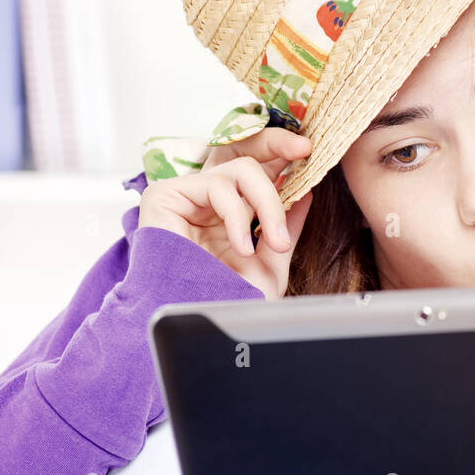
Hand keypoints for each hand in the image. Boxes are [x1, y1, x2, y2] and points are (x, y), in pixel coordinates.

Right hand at [139, 128, 314, 299]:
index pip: (258, 171)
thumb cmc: (226, 302)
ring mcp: (186, 197)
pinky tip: (241, 246)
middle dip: (278, 149)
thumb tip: (306, 193)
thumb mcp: (270, 265)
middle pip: (249, 157)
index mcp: (230, 213)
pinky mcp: (165, 196)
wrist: (196, 325)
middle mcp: (208, 201)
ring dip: (267, 205)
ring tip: (273, 244)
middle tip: (304, 160)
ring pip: (240, 169)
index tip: (309, 151)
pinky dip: (236, 215)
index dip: (281, 154)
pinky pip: (215, 185)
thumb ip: (285, 227)